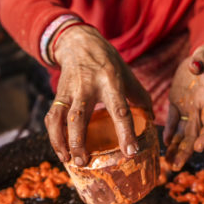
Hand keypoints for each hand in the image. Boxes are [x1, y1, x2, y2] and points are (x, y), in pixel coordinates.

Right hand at [45, 23, 151, 165]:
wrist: (79, 42)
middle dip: (79, 141)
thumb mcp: (127, 76)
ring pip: (60, 118)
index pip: (119, 111)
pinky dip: (54, 136)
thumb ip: (141, 98)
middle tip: (83, 161)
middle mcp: (87, 87)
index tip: (131, 152)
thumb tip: (152, 121)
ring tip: (67, 160)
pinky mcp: (58, 95)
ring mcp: (69, 91)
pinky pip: (52, 117)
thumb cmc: (108, 64)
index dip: (125, 133)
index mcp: (110, 83)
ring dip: (61, 141)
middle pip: (80, 116)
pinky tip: (62, 152)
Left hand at [163, 44, 203, 170]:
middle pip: (195, 135)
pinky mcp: (178, 106)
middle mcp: (201, 110)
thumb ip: (201, 62)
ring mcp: (189, 110)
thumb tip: (195, 66)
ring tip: (168, 164)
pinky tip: (163, 145)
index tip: (200, 148)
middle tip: (176, 166)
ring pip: (183, 134)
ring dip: (176, 149)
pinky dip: (169, 134)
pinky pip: (174, 123)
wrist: (203, 59)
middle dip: (186, 152)